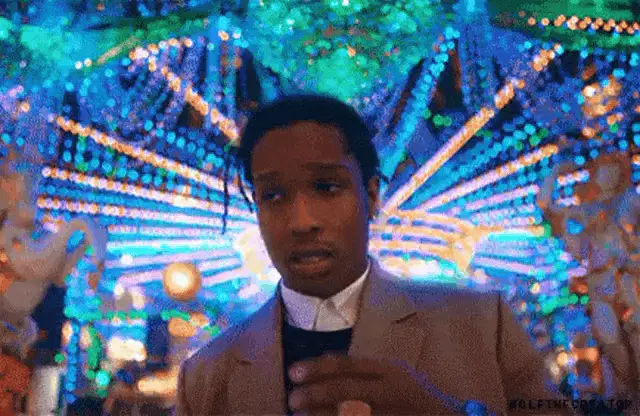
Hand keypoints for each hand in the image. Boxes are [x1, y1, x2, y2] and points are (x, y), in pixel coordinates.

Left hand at [287, 354, 459, 415]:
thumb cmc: (414, 398)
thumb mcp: (394, 376)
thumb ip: (363, 372)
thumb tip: (321, 367)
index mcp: (388, 371)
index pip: (347, 365)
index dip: (317, 368)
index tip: (293, 373)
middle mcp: (389, 391)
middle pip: (345, 389)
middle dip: (314, 394)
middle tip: (292, 399)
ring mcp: (390, 414)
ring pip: (348, 414)